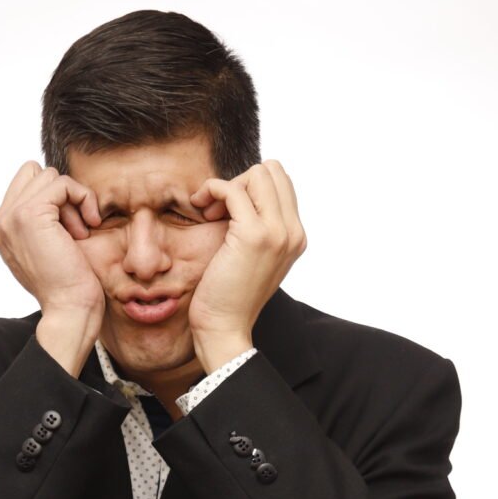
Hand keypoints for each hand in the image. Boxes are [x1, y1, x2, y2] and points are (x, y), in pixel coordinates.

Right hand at [0, 162, 105, 325]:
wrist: (69, 310)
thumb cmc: (68, 285)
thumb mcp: (48, 248)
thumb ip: (41, 221)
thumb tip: (56, 193)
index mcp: (1, 229)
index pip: (26, 183)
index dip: (54, 198)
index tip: (70, 228)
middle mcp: (0, 221)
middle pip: (35, 173)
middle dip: (61, 194)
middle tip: (75, 228)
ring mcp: (11, 217)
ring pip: (49, 176)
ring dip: (73, 200)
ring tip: (80, 232)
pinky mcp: (30, 214)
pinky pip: (62, 183)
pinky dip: (83, 198)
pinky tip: (89, 224)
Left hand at [187, 160, 306, 353]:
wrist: (225, 327)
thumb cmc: (230, 295)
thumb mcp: (253, 256)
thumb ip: (259, 227)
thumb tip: (242, 193)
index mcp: (296, 236)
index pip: (281, 182)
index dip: (250, 187)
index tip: (228, 211)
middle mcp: (293, 231)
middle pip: (272, 171)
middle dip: (240, 182)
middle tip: (218, 209)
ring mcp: (277, 232)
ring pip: (256, 174)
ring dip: (226, 187)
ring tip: (209, 212)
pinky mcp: (254, 235)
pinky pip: (232, 189)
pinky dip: (212, 191)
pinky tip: (201, 210)